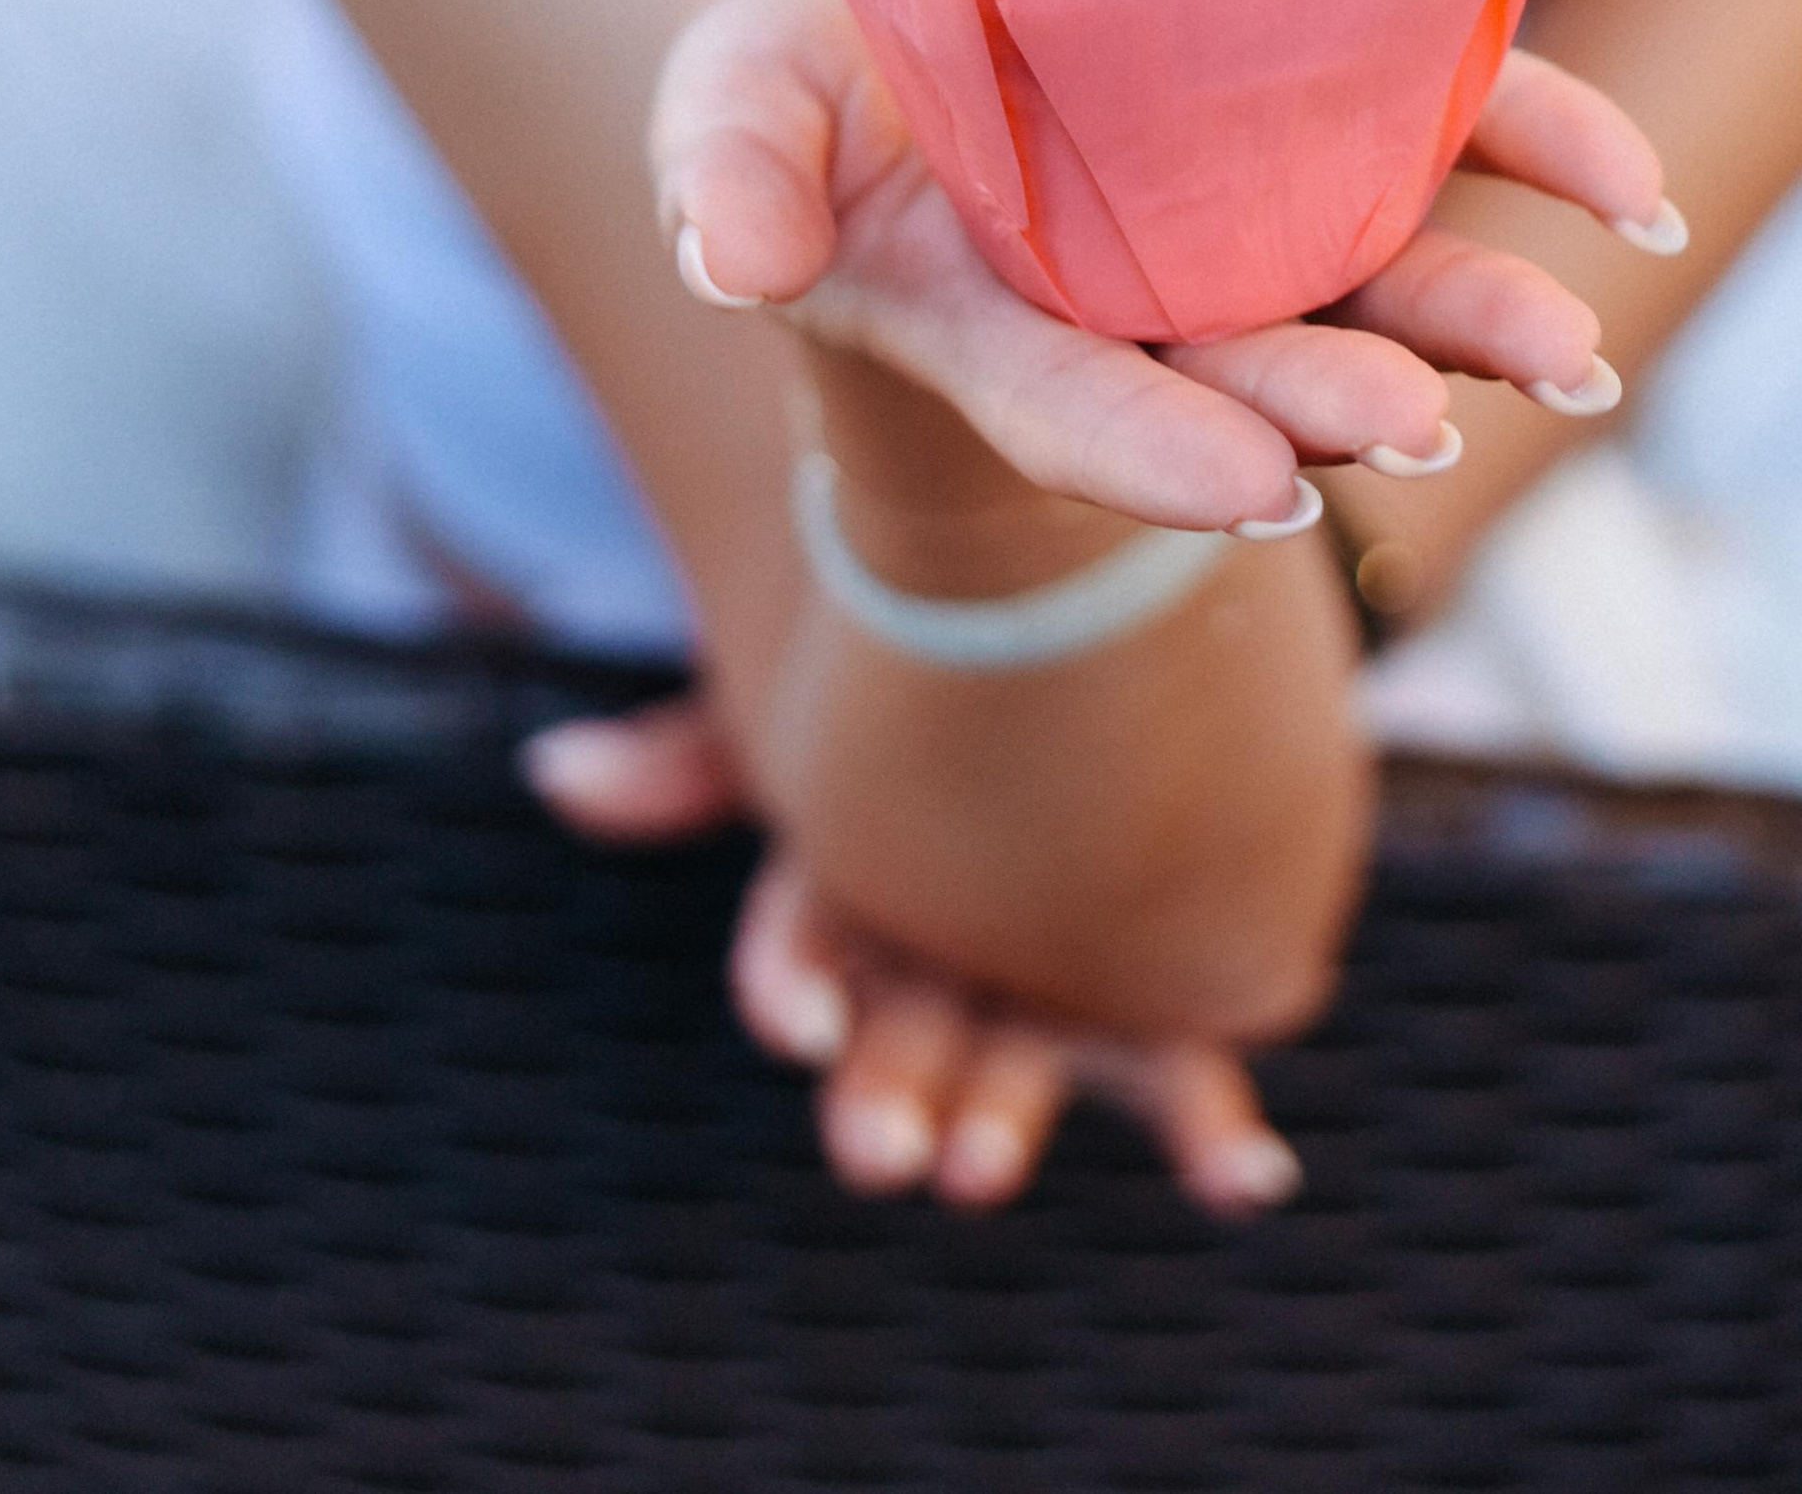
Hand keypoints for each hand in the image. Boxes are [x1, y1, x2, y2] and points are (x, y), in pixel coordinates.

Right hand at [524, 699, 1300, 1213]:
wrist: (1105, 625)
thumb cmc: (938, 660)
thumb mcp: (824, 674)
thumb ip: (702, 734)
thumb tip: (552, 771)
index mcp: (861, 893)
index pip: (802, 951)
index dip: (794, 984)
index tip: (797, 1022)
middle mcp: (945, 962)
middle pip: (901, 1042)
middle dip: (887, 1098)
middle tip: (884, 1152)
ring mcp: (1048, 988)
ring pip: (1022, 1078)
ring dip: (1005, 1128)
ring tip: (984, 1168)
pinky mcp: (1159, 1000)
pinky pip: (1188, 1079)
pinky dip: (1216, 1141)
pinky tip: (1249, 1176)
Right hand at [650, 0, 1668, 533]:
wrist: (919, 12)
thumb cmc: (808, 102)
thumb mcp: (730, 115)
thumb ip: (725, 179)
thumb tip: (733, 261)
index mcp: (987, 320)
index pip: (1075, 405)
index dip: (1159, 452)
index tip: (1262, 496)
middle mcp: (1138, 294)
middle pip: (1250, 369)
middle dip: (1338, 401)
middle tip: (1422, 429)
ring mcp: (1245, 205)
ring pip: (1377, 274)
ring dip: (1475, 317)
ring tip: (1569, 355)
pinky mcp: (1331, 100)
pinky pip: (1457, 128)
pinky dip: (1551, 151)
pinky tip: (1641, 197)